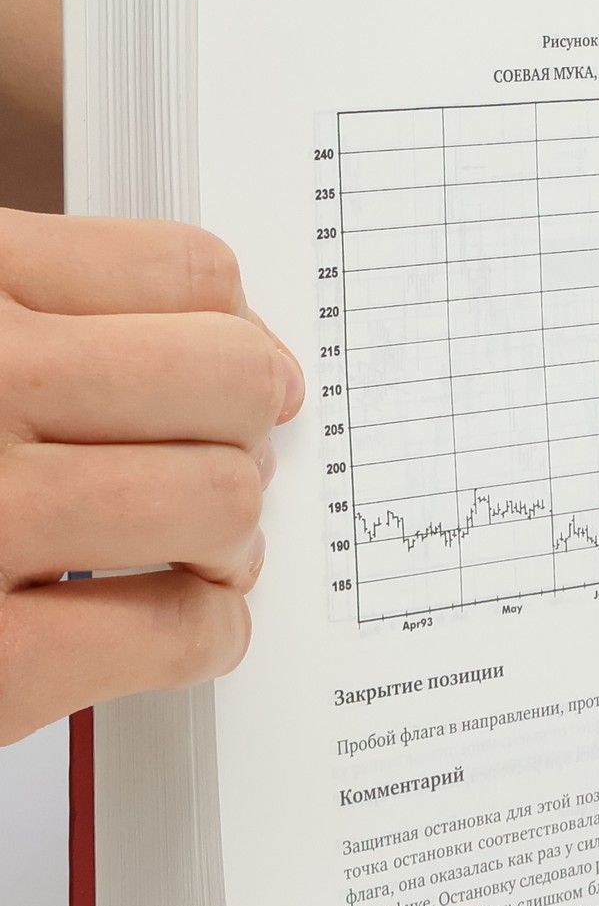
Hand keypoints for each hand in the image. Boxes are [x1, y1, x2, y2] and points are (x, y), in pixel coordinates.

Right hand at [0, 209, 302, 743]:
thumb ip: (42, 319)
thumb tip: (224, 331)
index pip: (188, 271)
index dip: (235, 333)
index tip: (235, 375)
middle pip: (234, 376)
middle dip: (249, 431)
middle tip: (224, 465)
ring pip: (224, 498)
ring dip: (231, 539)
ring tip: (187, 554)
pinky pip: (186, 628)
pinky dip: (201, 634)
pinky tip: (161, 628)